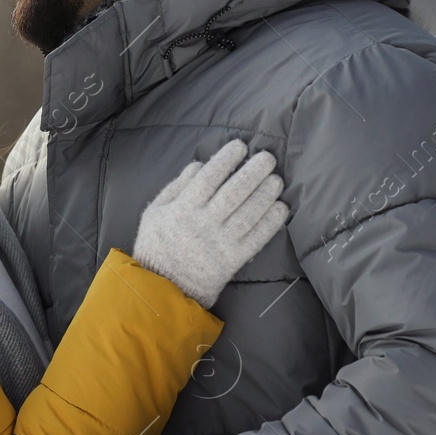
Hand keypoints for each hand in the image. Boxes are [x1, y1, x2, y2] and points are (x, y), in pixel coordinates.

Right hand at [132, 140, 288, 307]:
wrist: (163, 288)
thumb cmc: (157, 246)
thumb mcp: (154, 212)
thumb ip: (176, 187)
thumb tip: (199, 165)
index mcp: (183, 208)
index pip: (209, 178)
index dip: (226, 159)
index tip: (240, 146)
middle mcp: (204, 223)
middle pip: (234, 192)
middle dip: (253, 172)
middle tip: (268, 158)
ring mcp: (221, 242)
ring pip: (249, 213)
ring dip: (266, 194)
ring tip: (276, 180)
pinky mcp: (233, 260)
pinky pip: (256, 238)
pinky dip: (271, 223)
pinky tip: (281, 209)